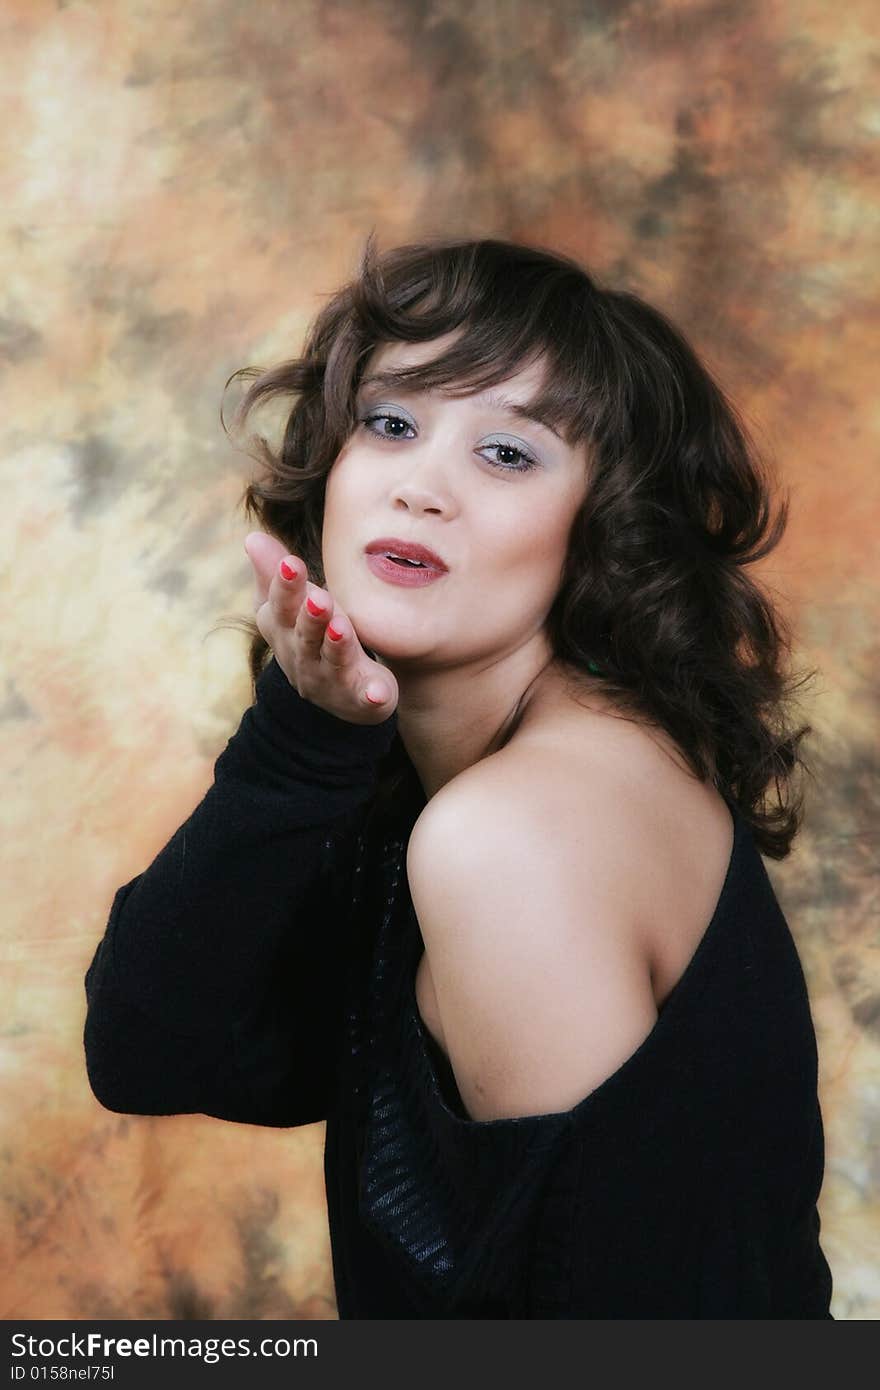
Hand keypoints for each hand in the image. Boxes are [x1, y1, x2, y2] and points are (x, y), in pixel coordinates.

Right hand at [244, 531, 398, 724]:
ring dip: (336, 645)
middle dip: (310, 616)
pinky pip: (364, 698)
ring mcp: (330, 679)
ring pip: (333, 660)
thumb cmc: (307, 639)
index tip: (290, 562)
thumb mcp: (288, 609)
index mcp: (284, 629)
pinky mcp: (359, 698)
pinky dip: (370, 696)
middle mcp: (303, 655)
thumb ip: (274, 575)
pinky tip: (377, 693)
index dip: (285, 586)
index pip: (280, 605)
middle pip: (304, 633)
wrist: (333, 696)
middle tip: (319, 597)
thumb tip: (253, 537)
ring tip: (341, 628)